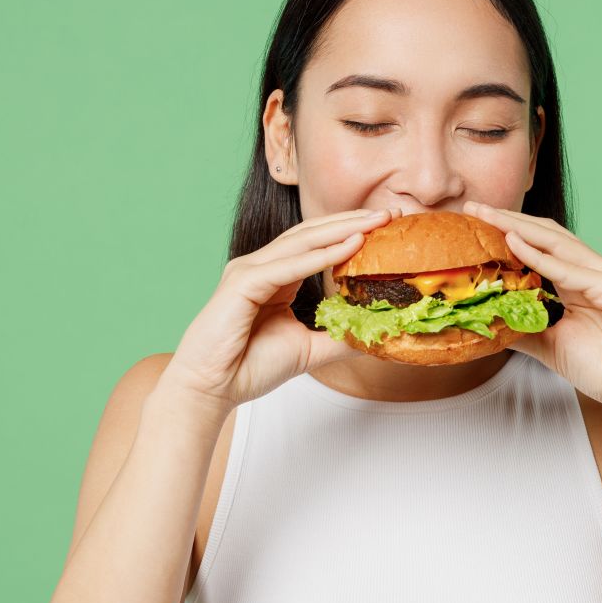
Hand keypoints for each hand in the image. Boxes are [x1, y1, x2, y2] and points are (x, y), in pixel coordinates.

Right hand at [159, 207, 402, 411]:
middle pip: (312, 233)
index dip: (351, 232)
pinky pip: (288, 266)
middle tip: (390, 213)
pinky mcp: (242, 284)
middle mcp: (260, 267)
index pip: (316, 244)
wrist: (211, 389)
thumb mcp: (308, 350)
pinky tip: (349, 246)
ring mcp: (248, 271)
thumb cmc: (249, 367)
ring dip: (342, 230)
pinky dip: (320, 256)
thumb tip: (376, 335)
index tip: (387, 227)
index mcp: (273, 277)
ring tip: (375, 222)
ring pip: (302, 242)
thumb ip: (338, 337)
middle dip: (352, 221)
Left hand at [462, 200, 601, 419]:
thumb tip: (486, 323)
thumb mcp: (550, 347)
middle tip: (473, 208)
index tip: (472, 224)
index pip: (539, 246)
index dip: (507, 232)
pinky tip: (516, 245)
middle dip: (508, 220)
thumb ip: (522, 330)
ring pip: (558, 244)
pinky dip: (542, 258)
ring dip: (520, 229)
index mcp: (579, 281)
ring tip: (489, 217)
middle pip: (546, 236)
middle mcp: (594, 271)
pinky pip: (572, 271)